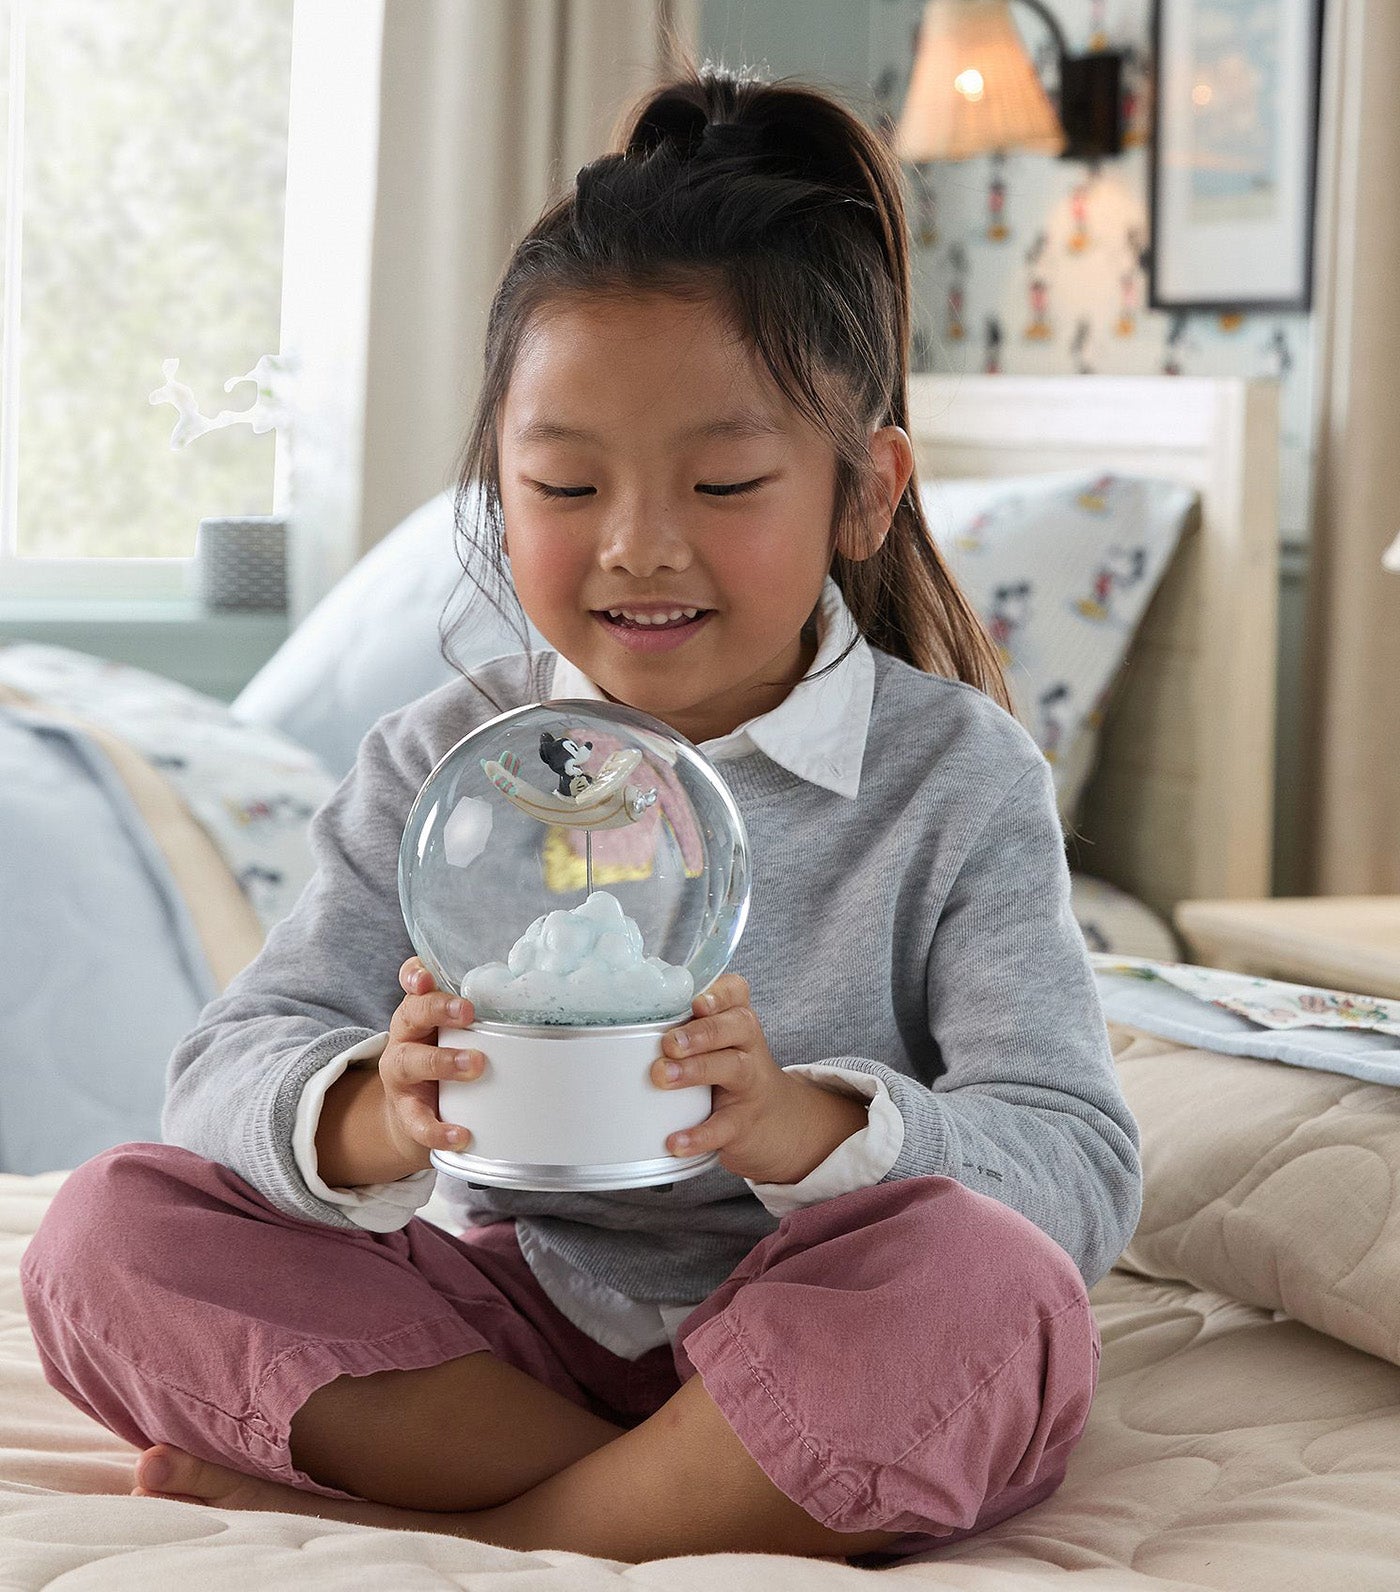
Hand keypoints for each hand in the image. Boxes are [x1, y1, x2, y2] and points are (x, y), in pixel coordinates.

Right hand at [379, 958, 482, 1165]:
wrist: (418, 1117)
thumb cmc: (448, 1063)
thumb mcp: (459, 1035)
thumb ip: (489, 1020)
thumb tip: (548, 1006)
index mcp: (421, 1013)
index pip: (414, 986)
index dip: (415, 975)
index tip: (427, 977)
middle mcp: (407, 1038)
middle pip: (412, 1015)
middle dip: (438, 1009)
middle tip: (467, 1012)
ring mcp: (403, 1076)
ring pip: (411, 1062)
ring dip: (443, 1061)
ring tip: (474, 1064)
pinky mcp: (406, 1112)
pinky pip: (418, 1120)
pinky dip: (439, 1128)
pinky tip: (461, 1133)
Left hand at [651, 974, 869, 1184]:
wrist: (774, 1121)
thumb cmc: (729, 1071)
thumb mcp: (717, 1043)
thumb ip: (683, 1027)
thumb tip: (624, 1023)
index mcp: (737, 1021)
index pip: (737, 993)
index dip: (719, 994)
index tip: (696, 1002)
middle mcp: (748, 1046)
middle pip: (737, 1027)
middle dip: (701, 1032)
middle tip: (668, 1043)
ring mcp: (750, 1084)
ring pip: (733, 1067)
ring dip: (696, 1070)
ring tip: (662, 1077)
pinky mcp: (744, 1122)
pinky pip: (724, 1127)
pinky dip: (699, 1134)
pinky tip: (675, 1141)